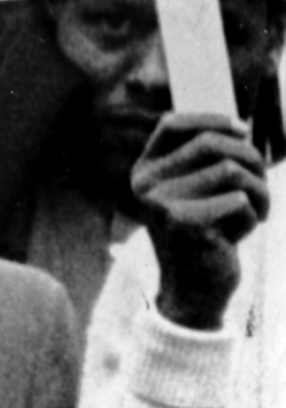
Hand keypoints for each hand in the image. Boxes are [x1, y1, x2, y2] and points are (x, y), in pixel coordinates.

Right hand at [135, 110, 266, 330]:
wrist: (195, 289)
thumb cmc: (204, 235)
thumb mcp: (195, 194)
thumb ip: (204, 163)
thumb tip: (239, 128)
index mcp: (145, 172)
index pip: (173, 125)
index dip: (211, 119)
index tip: (243, 129)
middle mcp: (146, 184)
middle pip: (210, 144)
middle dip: (250, 158)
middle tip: (262, 182)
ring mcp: (162, 204)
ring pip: (231, 171)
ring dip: (258, 192)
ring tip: (257, 212)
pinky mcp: (185, 224)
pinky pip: (238, 201)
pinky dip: (252, 217)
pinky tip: (238, 236)